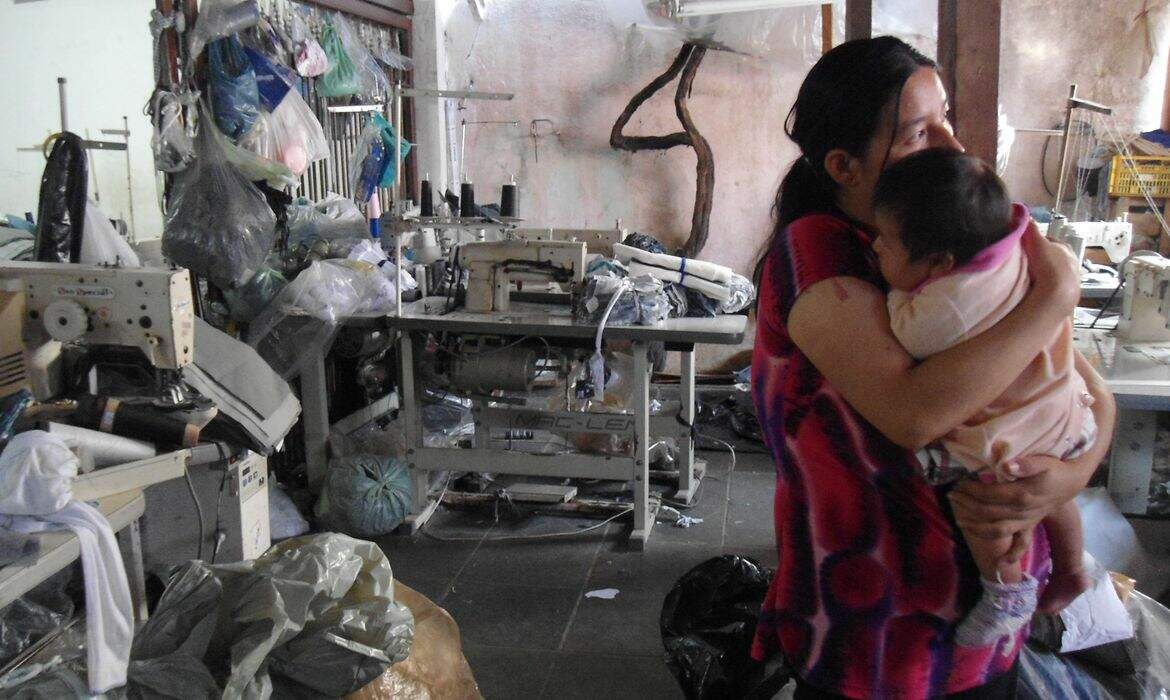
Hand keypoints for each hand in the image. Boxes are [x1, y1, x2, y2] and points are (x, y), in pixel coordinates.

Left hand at [947, 455, 1083, 564]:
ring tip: (958, 520)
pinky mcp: (1030, 526)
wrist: (1070, 482)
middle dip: (967, 505)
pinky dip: (1012, 556)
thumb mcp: (1042, 462)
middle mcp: (1023, 512)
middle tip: (951, 496)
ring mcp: (1026, 522)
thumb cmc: (1053, 469)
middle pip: (989, 512)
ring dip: (976, 527)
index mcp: (1022, 495)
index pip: (989, 495)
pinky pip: (1022, 544)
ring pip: (998, 530)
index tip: (958, 484)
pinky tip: (999, 565)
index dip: (971, 490)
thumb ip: (1025, 464)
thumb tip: (1006, 467)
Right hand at [1022, 222, 1078, 313]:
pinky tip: (1037, 288)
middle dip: (1041, 258)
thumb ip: (1030, 229)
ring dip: (1045, 273)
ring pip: (1054, 271)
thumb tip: (1021, 213)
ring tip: (1031, 277)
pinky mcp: (1069, 291)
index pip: (1049, 241)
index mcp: (1065, 247)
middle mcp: (1072, 260)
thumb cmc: (1049, 265)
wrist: (1059, 293)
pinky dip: (1047, 285)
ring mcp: (1072, 276)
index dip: (1035, 243)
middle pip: (1052, 256)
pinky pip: (1055, 285)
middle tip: (1026, 262)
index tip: (1024, 247)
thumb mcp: (1036, 242)